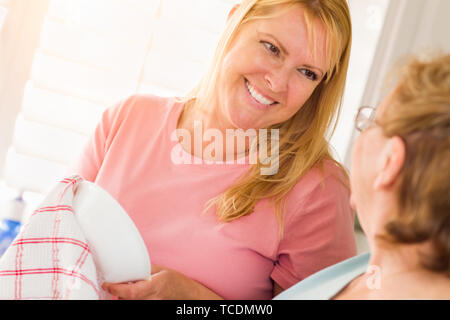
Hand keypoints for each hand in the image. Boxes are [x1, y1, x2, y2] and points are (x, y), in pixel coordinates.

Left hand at [102, 264, 222, 299]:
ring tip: (130, 288)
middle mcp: (151, 299)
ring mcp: (151, 305)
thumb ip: (145, 270)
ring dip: (124, 296)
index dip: (116, 289)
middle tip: (117, 284)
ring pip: (129, 303)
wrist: (188, 295)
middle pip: (126, 299)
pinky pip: (135, 305)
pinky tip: (136, 294)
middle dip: (119, 292)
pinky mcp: (149, 308)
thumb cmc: (177, 282)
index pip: (131, 292)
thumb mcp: (161, 270)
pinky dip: (131, 299)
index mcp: (154, 286)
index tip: (107, 284)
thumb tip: (129, 266)